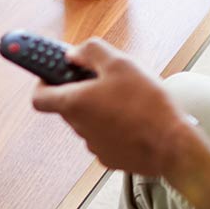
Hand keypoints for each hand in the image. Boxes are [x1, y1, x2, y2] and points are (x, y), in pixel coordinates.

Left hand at [31, 38, 199, 176]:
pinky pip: (107, 136)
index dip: (43, 81)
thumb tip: (74, 53)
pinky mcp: (111, 156)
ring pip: (90, 120)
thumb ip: (92, 52)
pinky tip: (138, 118)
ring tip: (130, 98)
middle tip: (105, 77)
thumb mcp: (121, 63)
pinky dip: (116, 126)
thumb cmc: (147, 104)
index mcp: (74, 102)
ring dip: (102, 108)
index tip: (54, 70)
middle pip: (70, 105)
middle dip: (84, 90)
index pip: (39, 96)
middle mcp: (79, 126)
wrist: (170, 143)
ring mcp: (94, 144)